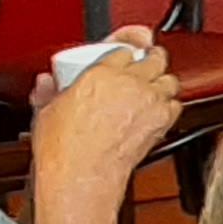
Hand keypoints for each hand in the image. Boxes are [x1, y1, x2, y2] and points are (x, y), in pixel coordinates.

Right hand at [30, 27, 177, 208]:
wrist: (83, 173)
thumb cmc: (64, 147)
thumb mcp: (47, 111)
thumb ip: (49, 91)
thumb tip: (47, 83)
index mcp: (102, 73)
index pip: (124, 50)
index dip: (126, 54)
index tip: (124, 59)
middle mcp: (131, 82)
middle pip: (155, 58)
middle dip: (152, 60)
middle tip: (148, 65)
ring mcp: (150, 99)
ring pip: (170, 79)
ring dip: (163, 83)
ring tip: (154, 88)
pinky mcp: (163, 119)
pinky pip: (176, 105)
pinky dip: (169, 107)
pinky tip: (158, 112)